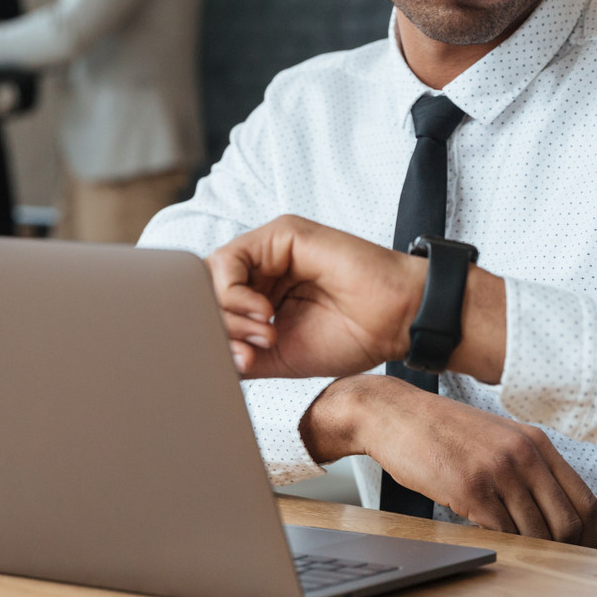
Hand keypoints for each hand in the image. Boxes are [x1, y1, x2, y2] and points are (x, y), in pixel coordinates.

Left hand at [207, 215, 506, 382]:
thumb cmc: (352, 335)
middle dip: (219, 326)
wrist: (396, 322)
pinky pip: (232, 260)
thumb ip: (240, 353)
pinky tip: (266, 314)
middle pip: (206, 289)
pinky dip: (237, 293)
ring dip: (229, 312)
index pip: (211, 306)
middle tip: (249, 353)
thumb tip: (201, 357)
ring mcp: (270, 249)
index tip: (240, 362)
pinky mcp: (282, 234)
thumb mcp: (279, 355)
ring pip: (213, 274)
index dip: (213, 334)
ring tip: (265, 335)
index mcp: (259, 293)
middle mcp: (261, 267)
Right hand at [306, 376, 596, 545]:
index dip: (589, 535)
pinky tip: (493, 543)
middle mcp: (524, 454)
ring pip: (536, 532)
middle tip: (555, 565)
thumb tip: (551, 511)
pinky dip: (503, 546)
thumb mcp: (496, 436)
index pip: (584, 499)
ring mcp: (498, 470)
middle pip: (567, 521)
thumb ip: (527, 464)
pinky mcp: (470, 488)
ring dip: (531, 551)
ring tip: (520, 556)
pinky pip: (502, 532)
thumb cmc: (440, 429)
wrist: (394, 413)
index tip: (582, 551)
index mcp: (535, 441)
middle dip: (566, 550)